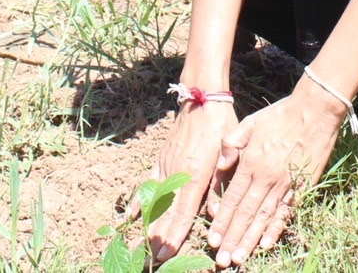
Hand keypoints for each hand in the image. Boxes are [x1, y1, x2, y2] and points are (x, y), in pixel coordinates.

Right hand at [145, 102, 236, 263]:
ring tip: (140, 246)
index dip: (174, 234)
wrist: (201, 99)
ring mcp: (165, 166)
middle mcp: (176, 173)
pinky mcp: (160, 160)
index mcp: (195, 174)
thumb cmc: (219, 126)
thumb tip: (215, 214)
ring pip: (153, 201)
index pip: (183, 211)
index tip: (166, 252)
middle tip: (151, 259)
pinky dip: (137, 202)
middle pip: (165, 212)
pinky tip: (129, 217)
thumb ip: (220, 185)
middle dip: (158, 237)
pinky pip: (146, 185)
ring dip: (147, 225)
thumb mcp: (228, 154)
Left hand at [207, 90, 343, 266]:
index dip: (221, 222)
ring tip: (239, 259)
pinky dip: (276, 229)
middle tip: (222, 261)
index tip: (211, 240)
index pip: (231, 200)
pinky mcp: (302, 186)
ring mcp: (285, 184)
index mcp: (251, 164)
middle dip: (232, 239)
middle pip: (245, 215)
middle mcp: (266, 178)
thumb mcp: (249, 122)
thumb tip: (221, 166)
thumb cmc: (280, 115)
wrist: (315, 111)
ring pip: (264, 218)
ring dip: (251, 240)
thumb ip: (231, 144)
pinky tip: (266, 244)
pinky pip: (286, 212)